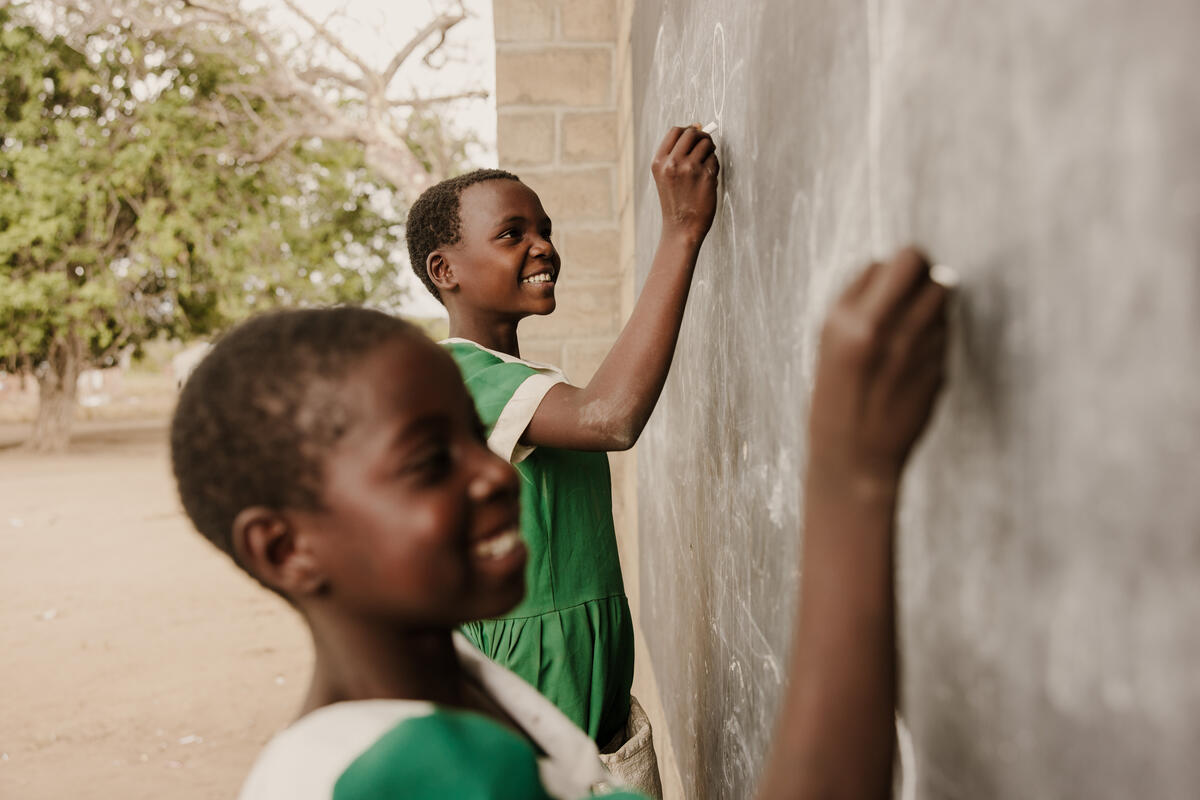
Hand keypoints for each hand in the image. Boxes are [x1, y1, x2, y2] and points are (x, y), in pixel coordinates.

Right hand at [651, 125, 719, 240]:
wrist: (681, 228)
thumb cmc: (676, 201)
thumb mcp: (665, 176)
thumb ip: (676, 153)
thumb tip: (697, 126)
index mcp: (659, 162)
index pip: (675, 131)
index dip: (688, 130)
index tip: (695, 137)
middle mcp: (673, 162)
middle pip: (692, 133)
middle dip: (701, 137)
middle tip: (705, 147)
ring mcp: (690, 168)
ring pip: (706, 144)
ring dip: (710, 151)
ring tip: (706, 166)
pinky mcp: (706, 176)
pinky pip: (715, 159)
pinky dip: (714, 166)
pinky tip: (708, 179)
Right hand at [808, 247, 949, 488]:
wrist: (855, 459)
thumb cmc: (836, 403)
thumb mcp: (830, 348)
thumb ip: (858, 309)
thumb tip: (891, 269)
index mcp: (844, 320)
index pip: (882, 262)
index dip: (888, 272)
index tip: (887, 288)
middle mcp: (881, 326)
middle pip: (918, 263)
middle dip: (920, 272)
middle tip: (915, 288)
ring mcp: (913, 345)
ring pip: (941, 291)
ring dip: (934, 300)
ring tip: (914, 325)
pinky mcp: (938, 365)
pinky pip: (946, 330)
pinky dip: (937, 334)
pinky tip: (916, 359)